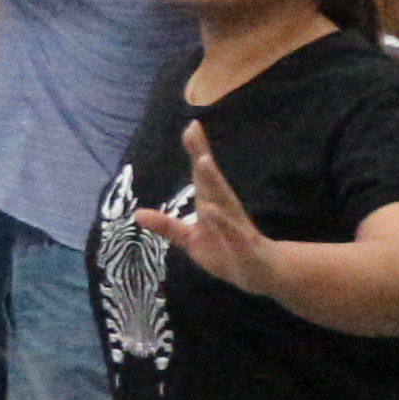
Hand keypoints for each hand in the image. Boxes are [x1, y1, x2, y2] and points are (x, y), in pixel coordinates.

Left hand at [136, 123, 276, 295]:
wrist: (260, 274)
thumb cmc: (225, 251)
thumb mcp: (190, 240)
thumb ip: (167, 226)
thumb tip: (138, 214)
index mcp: (213, 203)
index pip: (202, 174)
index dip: (196, 151)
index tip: (190, 126)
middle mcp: (225, 207)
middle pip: (211, 178)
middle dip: (201, 155)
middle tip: (192, 131)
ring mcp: (234, 224)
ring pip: (222, 199)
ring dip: (213, 180)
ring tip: (202, 161)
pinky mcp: (241, 243)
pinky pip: (230, 230)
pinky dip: (220, 219)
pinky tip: (210, 209)